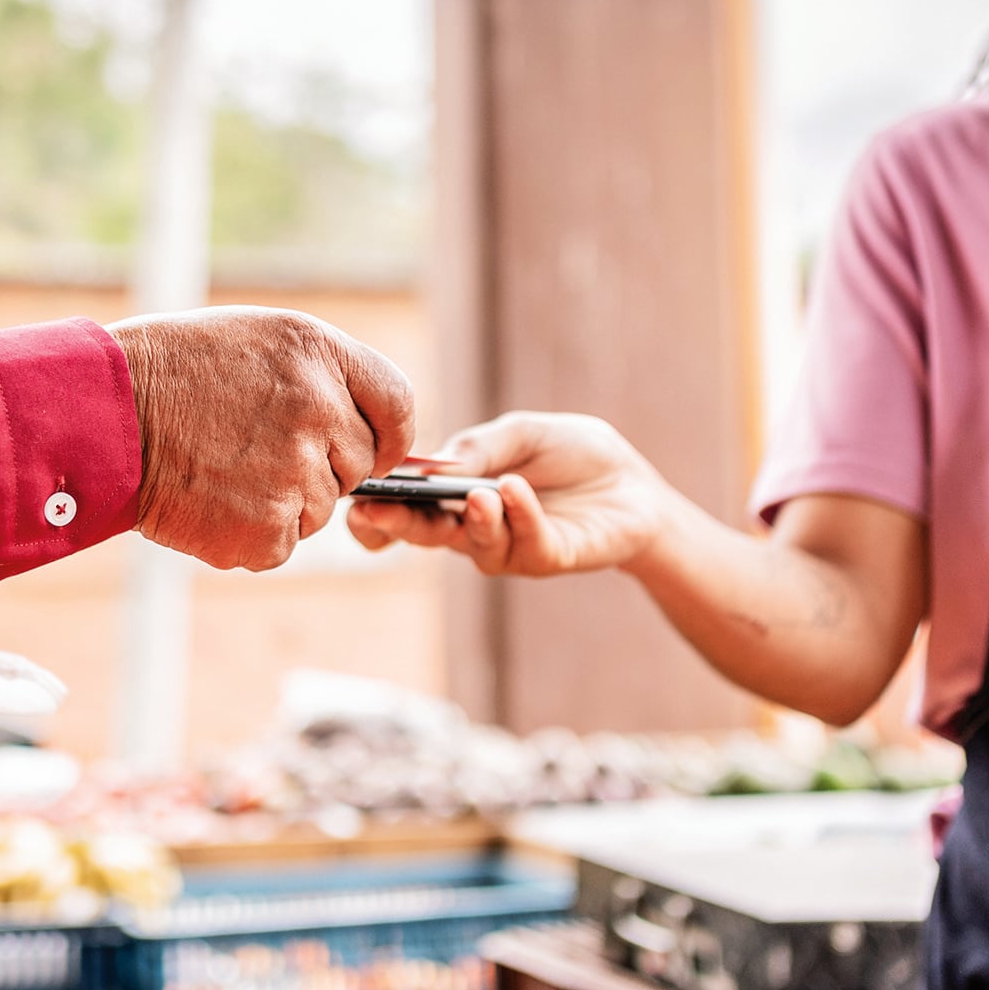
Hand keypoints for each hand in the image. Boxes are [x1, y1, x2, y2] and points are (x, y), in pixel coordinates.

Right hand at [110, 306, 412, 571]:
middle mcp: (319, 411)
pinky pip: (282, 544)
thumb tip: (373, 436)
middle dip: (318, 466)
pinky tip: (210, 499)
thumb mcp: (258, 340)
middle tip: (252, 448)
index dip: (388, 435)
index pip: (397, 405)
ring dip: (280, 501)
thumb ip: (325, 378)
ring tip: (222, 468)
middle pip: (357, 465)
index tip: (372, 450)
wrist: (102, 415)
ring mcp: (295, 474)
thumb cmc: (174, 372)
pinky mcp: (267, 531)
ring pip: (318, 509)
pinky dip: (250, 534)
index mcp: (319, 355)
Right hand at [346, 410, 687, 576]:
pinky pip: (525, 545)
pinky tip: (515, 490)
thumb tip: (436, 464)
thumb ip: (480, 445)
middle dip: (400, 525)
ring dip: (473, 519)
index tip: (355, 504)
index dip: (376, 514)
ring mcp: (509, 547)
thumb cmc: (573, 453)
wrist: (633, 482)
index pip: (407, 509)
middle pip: (426, 534)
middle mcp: (474, 527)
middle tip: (377, 511)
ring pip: (474, 545)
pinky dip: (518, 515)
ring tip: (478, 494)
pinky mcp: (548, 558)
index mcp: (456, 494)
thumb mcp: (523, 431)